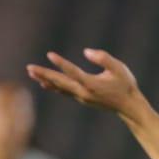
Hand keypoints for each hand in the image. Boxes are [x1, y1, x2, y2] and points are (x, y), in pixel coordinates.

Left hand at [26, 49, 141, 115]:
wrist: (129, 107)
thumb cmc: (126, 85)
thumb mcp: (119, 69)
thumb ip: (104, 58)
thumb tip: (86, 52)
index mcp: (92, 85)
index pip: (73, 72)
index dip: (61, 63)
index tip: (50, 54)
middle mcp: (84, 93)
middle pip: (60, 82)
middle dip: (44, 74)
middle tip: (29, 67)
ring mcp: (81, 97)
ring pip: (59, 87)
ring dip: (45, 79)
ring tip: (31, 72)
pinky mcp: (82, 98)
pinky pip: (64, 92)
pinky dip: (53, 86)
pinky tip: (43, 83)